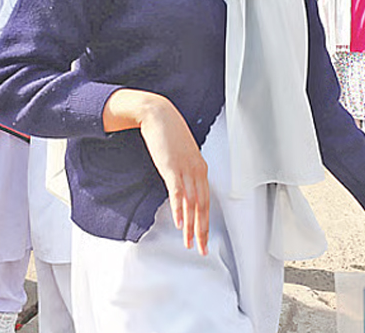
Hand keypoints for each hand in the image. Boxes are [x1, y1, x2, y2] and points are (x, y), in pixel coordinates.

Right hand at [105, 89, 209, 254]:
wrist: (158, 115)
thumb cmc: (169, 133)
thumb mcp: (181, 155)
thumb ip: (185, 171)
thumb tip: (184, 188)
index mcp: (200, 168)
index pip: (206, 201)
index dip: (205, 222)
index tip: (203, 238)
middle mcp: (197, 171)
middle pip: (202, 206)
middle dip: (201, 230)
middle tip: (201, 248)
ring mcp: (185, 169)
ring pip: (191, 203)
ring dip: (190, 225)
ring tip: (189, 242)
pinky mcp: (171, 167)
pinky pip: (177, 193)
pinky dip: (179, 209)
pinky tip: (179, 223)